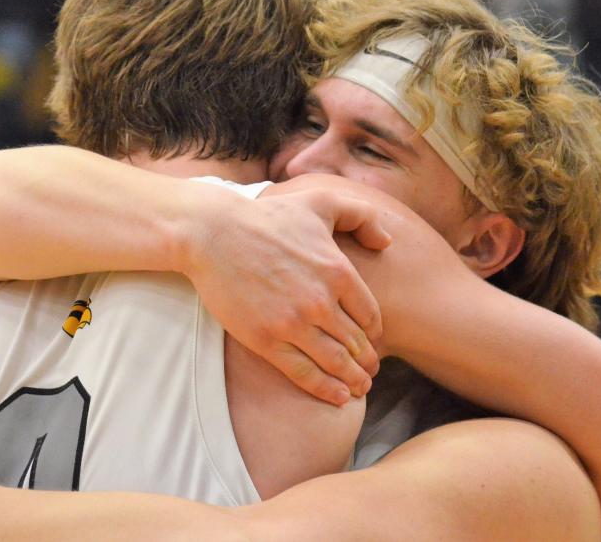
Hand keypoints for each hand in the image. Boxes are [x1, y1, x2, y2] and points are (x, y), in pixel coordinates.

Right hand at [184, 187, 390, 405]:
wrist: (214, 233)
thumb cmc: (267, 217)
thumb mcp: (321, 201)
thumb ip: (361, 215)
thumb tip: (387, 243)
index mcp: (338, 271)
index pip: (370, 315)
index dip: (375, 333)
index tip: (374, 342)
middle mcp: (321, 301)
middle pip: (356, 343)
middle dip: (368, 362)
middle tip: (371, 372)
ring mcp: (293, 323)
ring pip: (335, 362)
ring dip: (353, 380)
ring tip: (360, 388)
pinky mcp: (266, 340)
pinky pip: (304, 373)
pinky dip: (326, 389)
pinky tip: (339, 398)